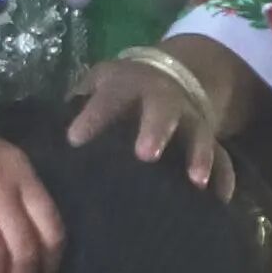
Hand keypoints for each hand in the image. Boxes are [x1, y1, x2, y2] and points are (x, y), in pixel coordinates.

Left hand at [61, 45, 244, 190]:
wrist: (175, 72)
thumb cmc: (123, 89)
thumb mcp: (100, 83)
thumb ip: (79, 102)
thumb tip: (47, 133)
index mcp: (128, 86)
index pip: (107, 99)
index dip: (93, 117)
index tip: (75, 140)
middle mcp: (163, 99)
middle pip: (161, 111)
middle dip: (155, 130)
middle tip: (145, 154)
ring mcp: (189, 119)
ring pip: (198, 134)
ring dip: (198, 155)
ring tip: (196, 181)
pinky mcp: (209, 137)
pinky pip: (223, 157)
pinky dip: (224, 177)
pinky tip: (220, 199)